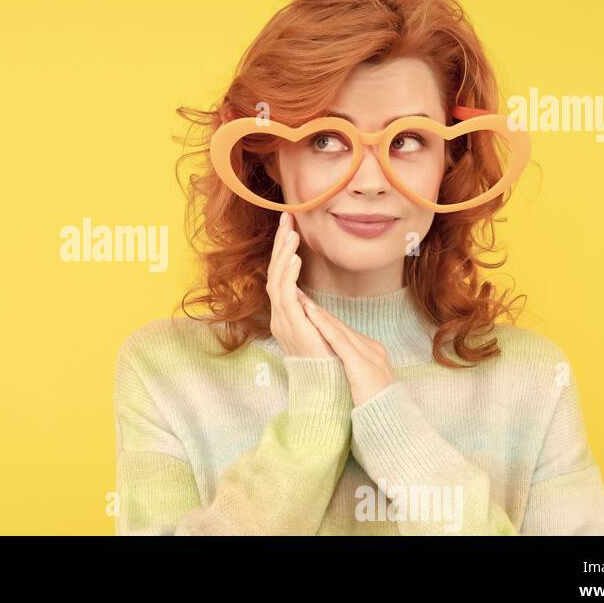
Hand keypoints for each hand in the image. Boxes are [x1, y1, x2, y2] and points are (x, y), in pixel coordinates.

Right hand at [266, 212, 331, 357]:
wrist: (328, 385)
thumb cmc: (327, 360)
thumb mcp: (317, 329)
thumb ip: (308, 312)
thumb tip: (304, 297)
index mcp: (285, 315)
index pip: (280, 276)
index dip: (283, 251)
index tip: (289, 228)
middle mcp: (280, 315)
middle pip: (274, 272)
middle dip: (280, 244)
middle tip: (286, 217)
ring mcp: (283, 320)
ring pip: (277, 279)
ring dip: (284, 254)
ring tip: (291, 233)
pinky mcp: (292, 324)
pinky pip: (285, 294)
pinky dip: (288, 274)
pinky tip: (295, 257)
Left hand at [296, 289, 395, 406]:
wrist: (391, 423)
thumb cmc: (376, 410)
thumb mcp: (364, 385)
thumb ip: (353, 371)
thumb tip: (339, 366)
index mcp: (373, 354)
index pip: (344, 333)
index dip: (324, 319)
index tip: (308, 306)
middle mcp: (372, 350)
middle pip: (340, 327)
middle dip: (318, 311)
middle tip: (299, 294)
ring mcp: (369, 356)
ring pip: (339, 330)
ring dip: (318, 313)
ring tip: (300, 299)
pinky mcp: (362, 366)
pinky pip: (339, 342)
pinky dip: (324, 327)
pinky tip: (311, 315)